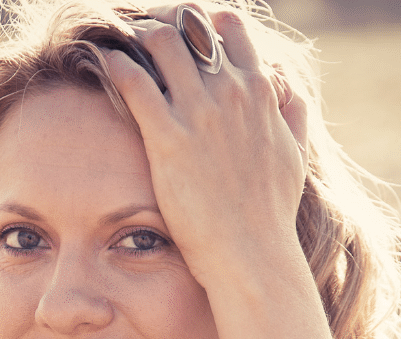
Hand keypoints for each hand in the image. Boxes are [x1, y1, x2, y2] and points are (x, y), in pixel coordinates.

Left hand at [104, 3, 308, 288]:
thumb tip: (284, 88)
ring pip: (159, 42)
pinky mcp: (168, 138)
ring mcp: (199, 112)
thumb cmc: (270, 213)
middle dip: (159, 22)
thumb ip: (292, 114)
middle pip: (189, 24)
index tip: (177, 35)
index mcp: (260, 90)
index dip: (198, 22)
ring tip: (117, 45)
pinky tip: (105, 64)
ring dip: (134, 37)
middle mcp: (230, 91)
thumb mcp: (295, 156)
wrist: (250, 253)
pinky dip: (116, 64)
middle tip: (136, 33)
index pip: (227, 25)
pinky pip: (134, 81)